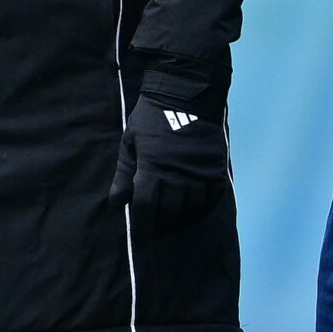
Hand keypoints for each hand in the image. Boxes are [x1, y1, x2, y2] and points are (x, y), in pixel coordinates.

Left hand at [110, 91, 228, 237]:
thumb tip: (117, 202)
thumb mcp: (130, 142)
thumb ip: (124, 174)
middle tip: (155, 232)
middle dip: (160, 227)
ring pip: (191, 210)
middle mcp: (178, 177)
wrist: (187, 94)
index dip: (142, 227)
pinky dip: (202, 209)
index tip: (140, 237)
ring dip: (181, 221)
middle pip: (169, 214)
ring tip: (173, 225)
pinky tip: (194, 212)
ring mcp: (199, 174)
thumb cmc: (151, 117)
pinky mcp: (215, 170)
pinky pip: (211, 199)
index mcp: (153, 170)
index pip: (146, 209)